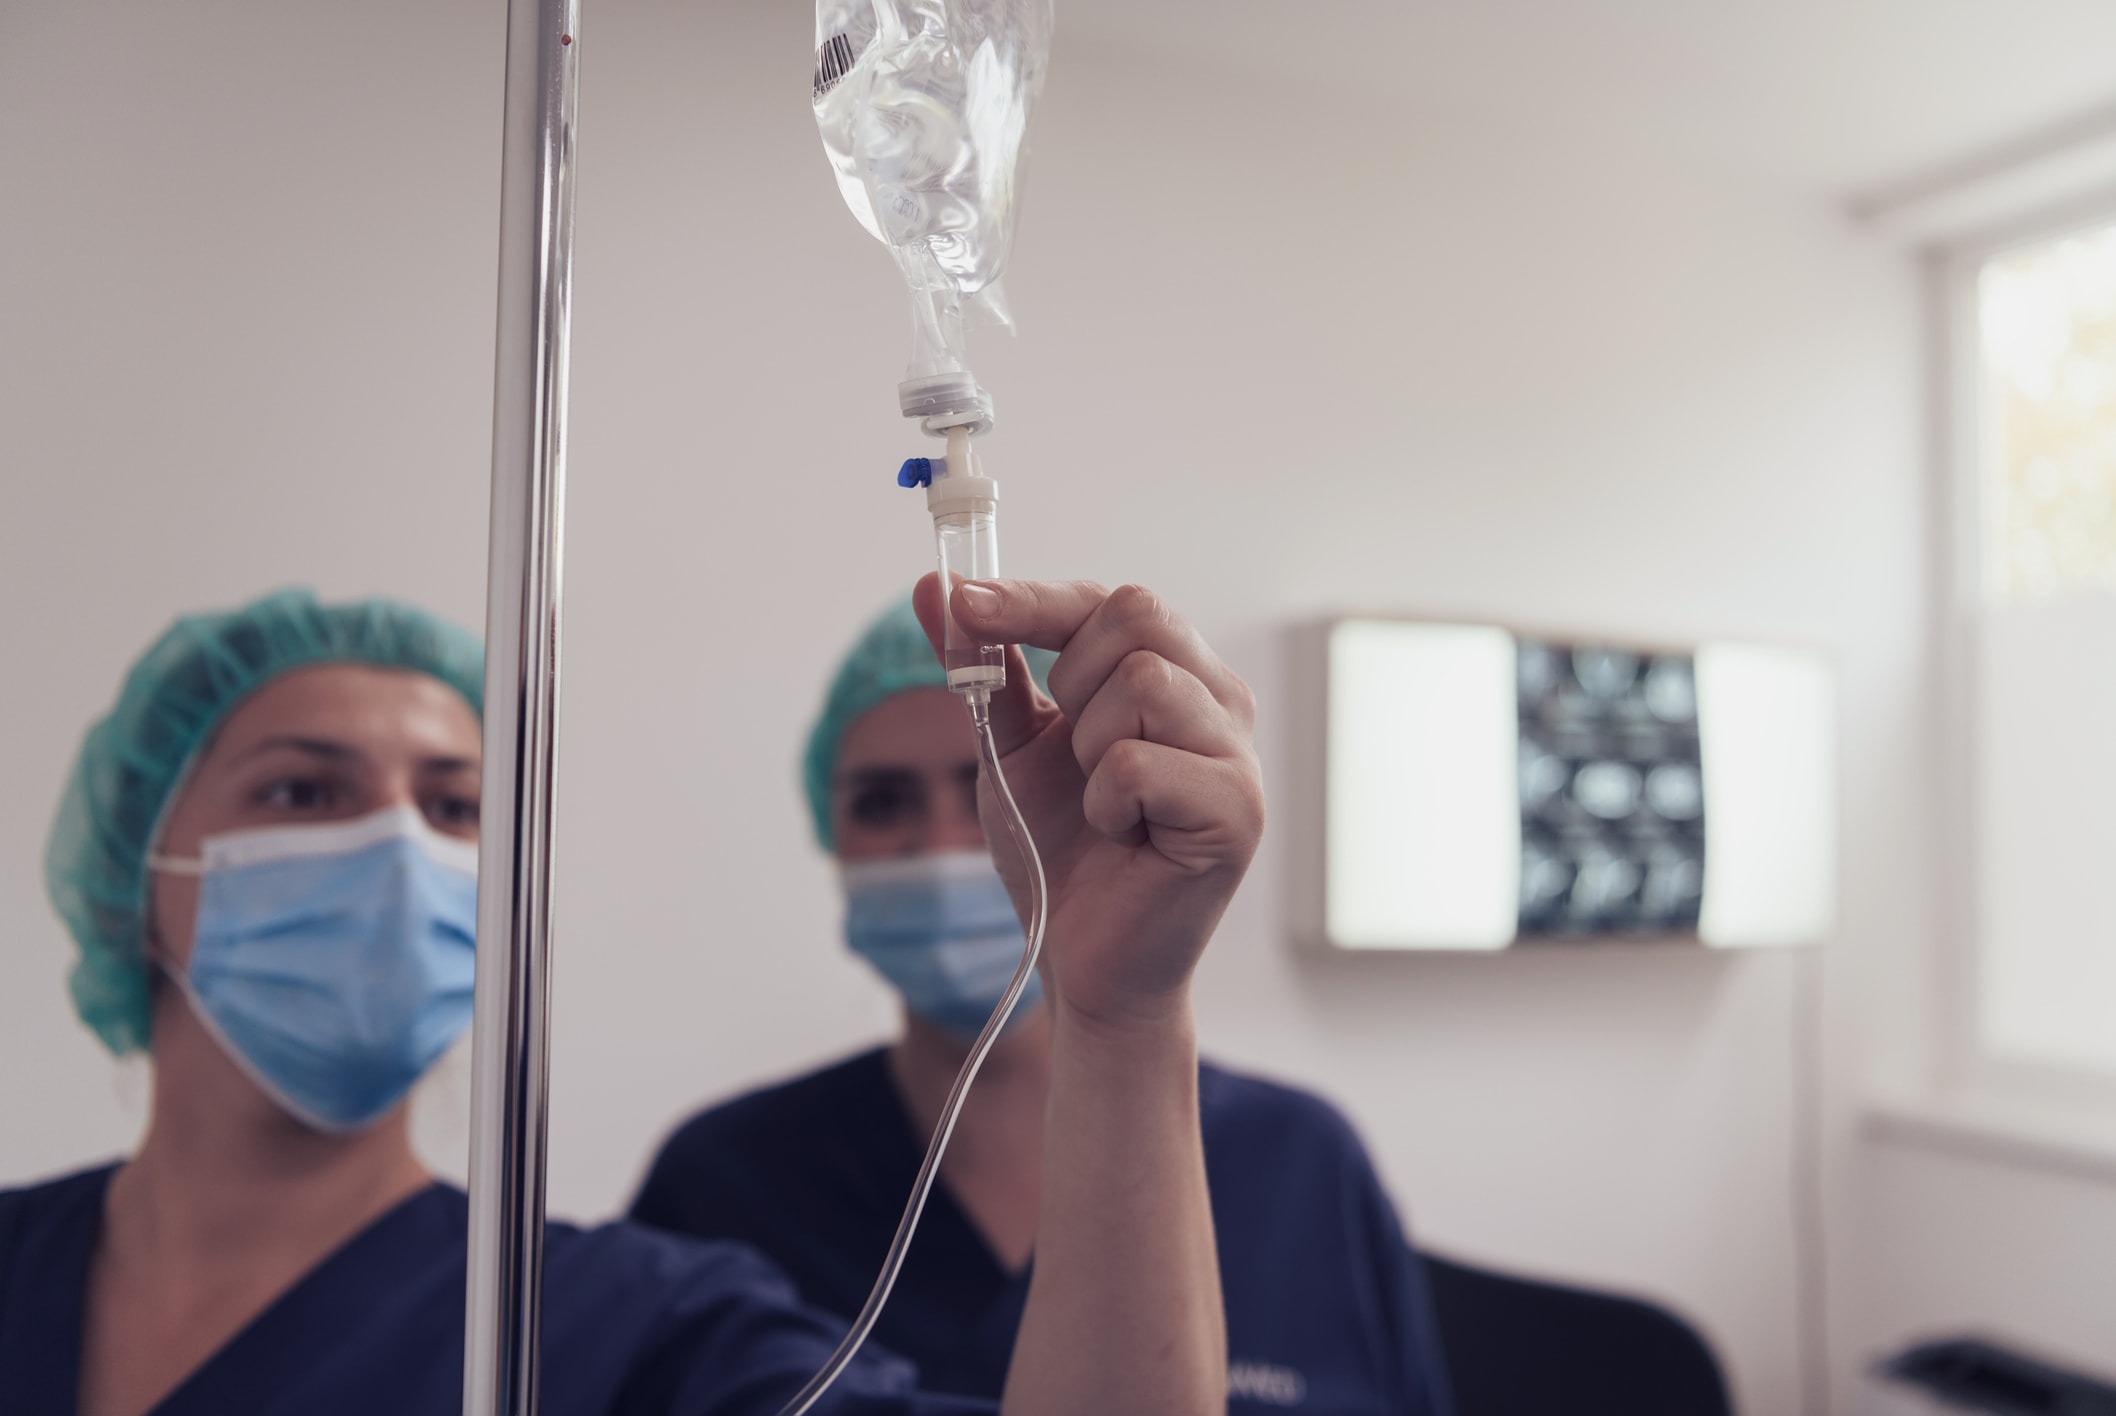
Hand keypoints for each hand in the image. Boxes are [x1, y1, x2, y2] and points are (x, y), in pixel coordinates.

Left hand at [912, 576, 1263, 1029]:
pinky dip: (1106, 804)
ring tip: (1103, 803)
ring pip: (1142, 682)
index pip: (1111, 600)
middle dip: (1072, 682)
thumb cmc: (1060, 848)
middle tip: (1073, 755)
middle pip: (1138, 615)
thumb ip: (983, 665)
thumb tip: (936, 584)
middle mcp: (1220, 702)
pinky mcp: (1236, 811)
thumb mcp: (1008, 744)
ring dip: (1089, 750)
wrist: (1081, 957)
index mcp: (1177, 675)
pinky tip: (1124, 837)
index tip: (964, 605)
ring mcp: (1237, 755)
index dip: (1033, 599)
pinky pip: (1138, 763)